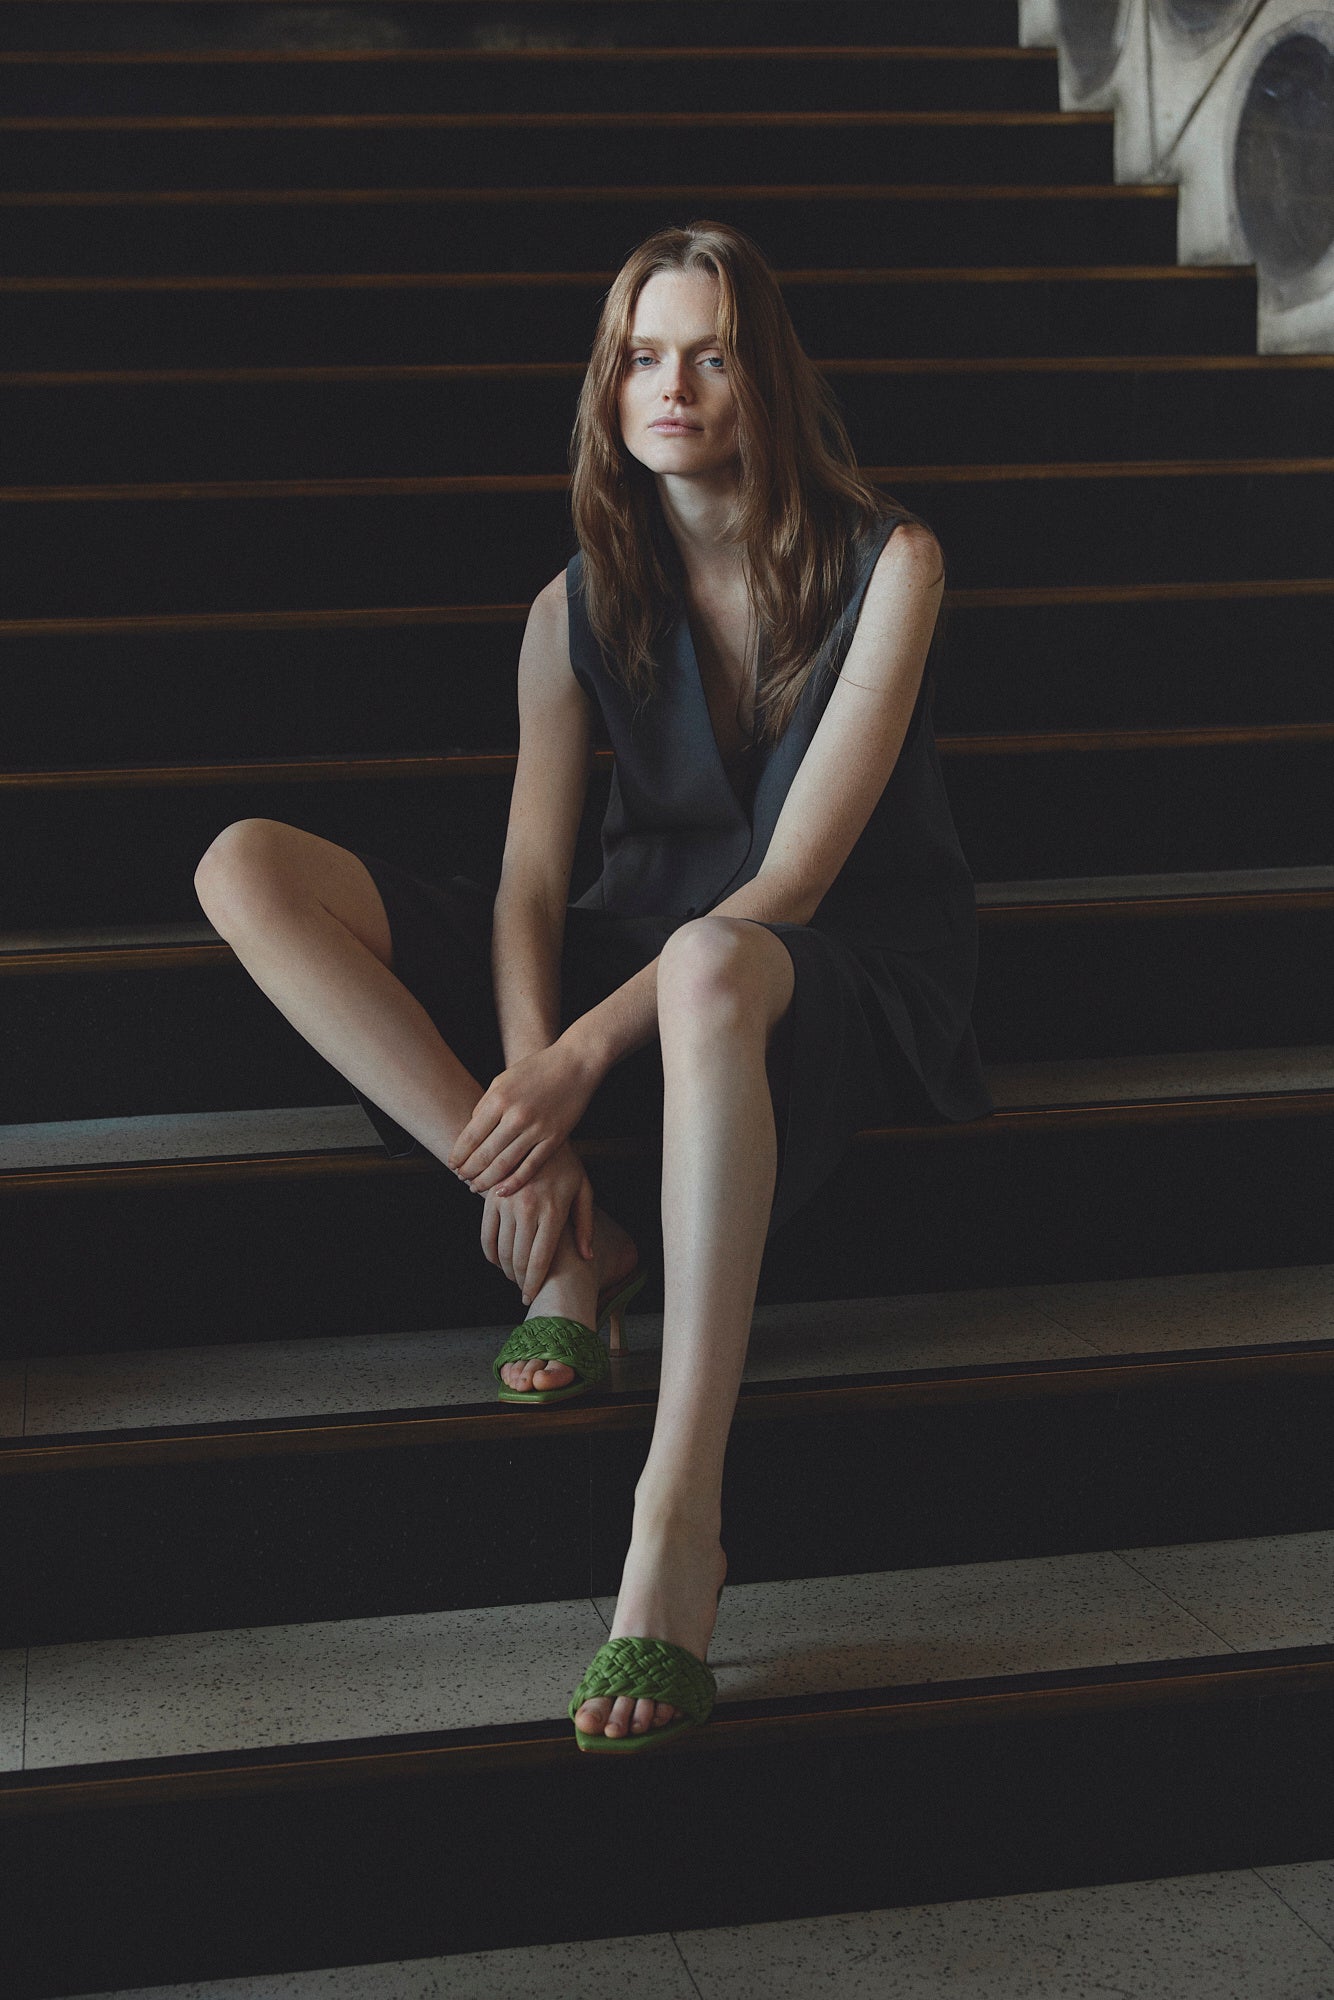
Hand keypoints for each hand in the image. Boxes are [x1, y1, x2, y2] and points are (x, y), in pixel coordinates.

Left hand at [448, 1036, 600, 1195]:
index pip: (471, 1136)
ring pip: (504, 1164)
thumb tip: (472, 1133)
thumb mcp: (503, 1080)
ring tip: (475, 1186)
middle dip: (468, 1170)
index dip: (459, 1154)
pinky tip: (502, 1191)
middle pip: (484, 1154)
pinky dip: (514, 1182)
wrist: (576, 1064)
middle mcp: (516, 1115)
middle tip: (461, 1178)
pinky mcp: (554, 1138)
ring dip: (486, 1180)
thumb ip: (486, 1106)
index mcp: (499, 1099)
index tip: (452, 1165)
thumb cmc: (536, 1069)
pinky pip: (530, 1167)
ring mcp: (536, 1129)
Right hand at [479, 1143, 594, 1302]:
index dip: (533, 1283)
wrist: (535, 1131)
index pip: (540, 1259)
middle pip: (518, 1259)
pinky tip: (497, 1260)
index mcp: (553, 1211)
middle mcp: (528, 1209)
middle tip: (522, 1289)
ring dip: (505, 1269)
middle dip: (519, 1280)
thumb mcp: (583, 1189)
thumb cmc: (566, 1164)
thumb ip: (585, 1224)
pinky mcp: (491, 1197)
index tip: (529, 1297)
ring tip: (513, 1276)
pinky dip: (490, 1253)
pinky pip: (486, 1234)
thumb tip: (586, 1256)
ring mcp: (507, 1203)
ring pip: (501, 1250)